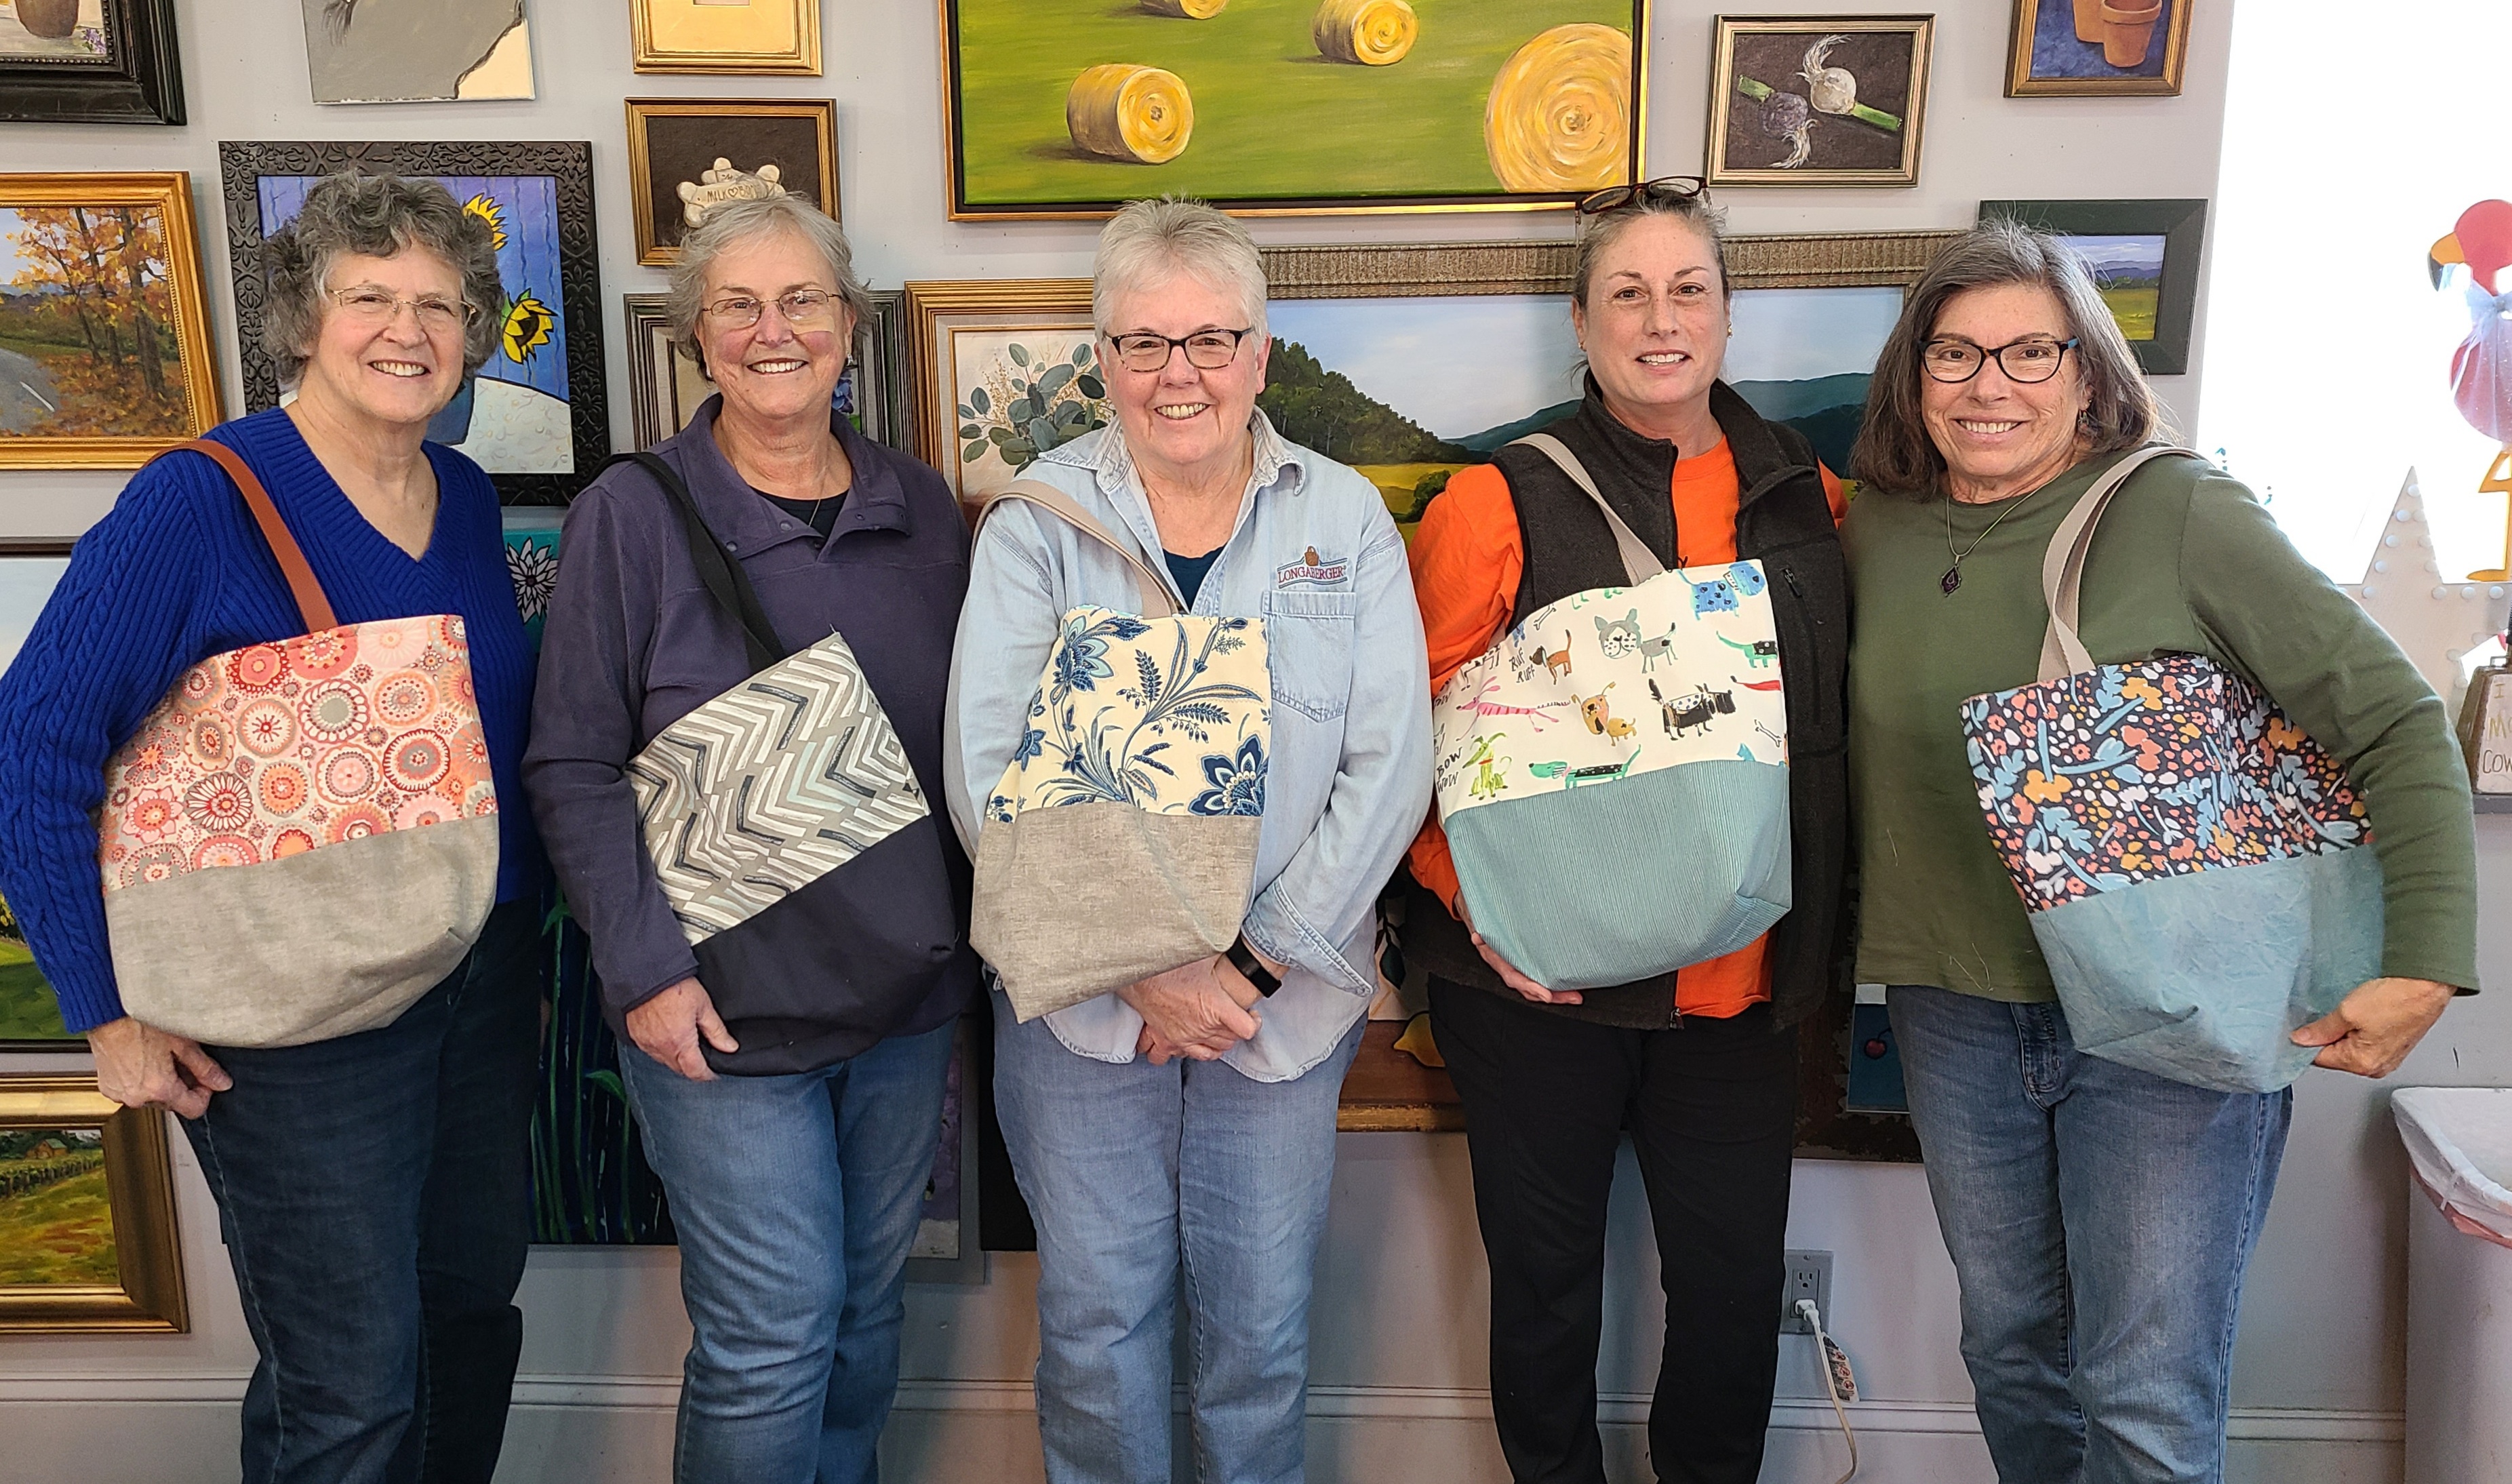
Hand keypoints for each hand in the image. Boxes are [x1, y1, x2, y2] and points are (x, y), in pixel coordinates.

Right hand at [88, 1016, 230, 1117]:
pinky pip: (133, 1091)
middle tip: (181, 1061)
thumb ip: (204, 1068)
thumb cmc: (139, 1024)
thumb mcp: (182, 1043)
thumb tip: (222, 1083)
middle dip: (182, 1085)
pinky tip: (143, 1060)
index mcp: (159, 1089)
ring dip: (160, 1084)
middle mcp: (138, 1098)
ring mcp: (120, 1094)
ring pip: (152, 1097)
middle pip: (172, 1103)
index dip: (204, 1094)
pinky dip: (141, 1081)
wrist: (107, 1015)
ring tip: (159, 1057)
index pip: (193, 1110)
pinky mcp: (108, 1088)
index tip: (205, 1080)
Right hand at [626, 977, 738, 1081]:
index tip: (714, 1072)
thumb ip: (716, 1031)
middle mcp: (661, 1047)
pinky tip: (668, 1038)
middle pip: (680, 1069)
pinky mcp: (636, 1036)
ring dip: (677, 1059)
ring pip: (664, 1061)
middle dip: (692, 1067)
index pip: (695, 1072)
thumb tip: (729, 1047)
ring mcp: (646, 1043)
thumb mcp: (703, 1006)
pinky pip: (651, 1051)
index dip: (707, 1075)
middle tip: (703, 1058)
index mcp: (680, 1042)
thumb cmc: (674, 986)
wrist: (645, 973)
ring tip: (686, 1045)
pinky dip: (661, 1049)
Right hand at [1120, 958, 1259, 1064]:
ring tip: (1215, 1032)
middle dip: (1234, 1030)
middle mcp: (1203, 1026)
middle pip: (1230, 1040)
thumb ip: (1224, 950)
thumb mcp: (1205, 955)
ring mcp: (1184, 1037)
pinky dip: (1187, 1053)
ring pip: (1210, 1052)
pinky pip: (1180, 1057)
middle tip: (1231, 1017)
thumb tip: (1236, 941)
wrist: (1141, 973)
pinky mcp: (1167, 1040)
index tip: (1251, 1015)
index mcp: (1216, 1007)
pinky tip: (1190, 1043)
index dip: (1253, 1023)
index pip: (1247, 1029)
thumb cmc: (1171, 963)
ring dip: (1215, 1044)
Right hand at [1459, 900, 1578, 1005]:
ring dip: (1559, 994)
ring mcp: (1522, 972)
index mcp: (1501, 964)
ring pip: (1539, 988)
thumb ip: (1482, 936)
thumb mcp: (1484, 930)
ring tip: (1576, 996)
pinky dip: (1557, 986)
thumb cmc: (1488, 931)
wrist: (1486, 931)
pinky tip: (1571, 988)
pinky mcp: (1531, 969)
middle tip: (1572, 997)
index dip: (1531, 988)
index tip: (1547, 995)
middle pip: (1532, 989)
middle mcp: (1512, 972)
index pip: (1516, 979)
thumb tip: (1477, 937)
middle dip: (1553, 996)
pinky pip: (1543, 981)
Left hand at [2290, 976, 2455, 1078]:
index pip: (2319, 1058)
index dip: (2307, 1041)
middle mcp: (2376, 1067)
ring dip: (2343, 1031)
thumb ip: (2321, 1029)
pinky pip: (2365, 1041)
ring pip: (2350, 1047)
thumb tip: (2302, 1039)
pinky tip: (2363, 1014)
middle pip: (2335, 1055)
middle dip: (2327, 1036)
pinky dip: (2359, 1029)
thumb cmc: (2397, 999)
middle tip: (2331, 1014)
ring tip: (2351, 1012)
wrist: (2428, 986)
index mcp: (2363, 1063)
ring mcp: (2387, 1058)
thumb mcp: (2348, 1012)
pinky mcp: (2394, 1046)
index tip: (2301, 1028)